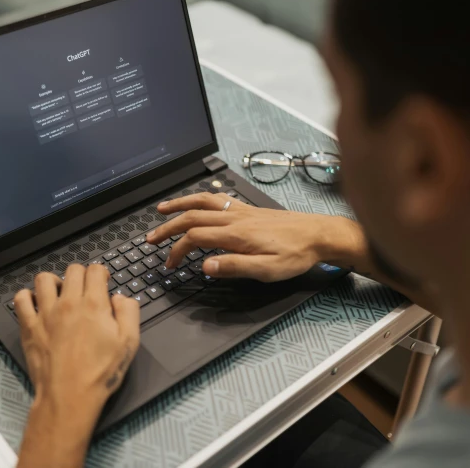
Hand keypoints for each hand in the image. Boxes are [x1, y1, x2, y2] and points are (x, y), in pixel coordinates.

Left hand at [15, 265, 139, 467]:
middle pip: (72, 270)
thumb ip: (129, 312)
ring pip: (44, 279)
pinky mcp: (29, 326)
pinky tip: (36, 304)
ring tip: (60, 293)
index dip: (100, 273)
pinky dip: (27, 297)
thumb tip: (121, 298)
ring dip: (54, 281)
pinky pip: (20, 300)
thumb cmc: (100, 373)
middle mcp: (68, 303)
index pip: (94, 270)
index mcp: (94, 304)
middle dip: (82, 275)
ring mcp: (45, 313)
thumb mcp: (129, 343)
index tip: (102, 282)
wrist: (70, 396)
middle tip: (85, 289)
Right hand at [145, 192, 366, 281]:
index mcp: (235, 234)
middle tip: (150, 238)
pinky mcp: (248, 209)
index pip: (194, 238)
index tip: (169, 264)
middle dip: (167, 228)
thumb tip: (205, 266)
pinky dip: (200, 198)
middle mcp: (234, 218)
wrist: (319, 235)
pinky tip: (197, 201)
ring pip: (202, 202)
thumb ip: (233, 267)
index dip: (177, 251)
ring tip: (162, 210)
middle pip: (191, 217)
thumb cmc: (296, 255)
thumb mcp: (266, 270)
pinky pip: (218, 198)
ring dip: (179, 205)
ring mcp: (241, 211)